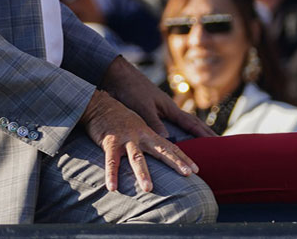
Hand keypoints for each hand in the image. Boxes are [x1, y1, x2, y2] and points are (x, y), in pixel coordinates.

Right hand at [79, 89, 199, 193]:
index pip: (170, 147)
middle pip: (161, 150)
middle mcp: (141, 136)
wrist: (99, 105)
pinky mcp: (109, 142)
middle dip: (175, 163)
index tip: (196, 170)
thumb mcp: (139, 127)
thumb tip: (161, 154)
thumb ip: (150, 141)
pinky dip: (111, 174)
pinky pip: (111, 161)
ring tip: (148, 190)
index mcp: (149, 134)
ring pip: (136, 157)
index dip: (183, 158)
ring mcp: (125, 139)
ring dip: (142, 173)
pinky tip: (112, 188)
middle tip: (188, 175)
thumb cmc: (120, 120)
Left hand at [99, 55, 213, 140]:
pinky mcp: (151, 110)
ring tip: (202, 141)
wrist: (117, 75)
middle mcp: (168, 108)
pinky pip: (170, 123)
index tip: (217, 142)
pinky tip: (175, 137)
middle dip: (205, 132)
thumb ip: (154, 122)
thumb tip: (167, 139)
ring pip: (182, 123)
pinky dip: (177, 131)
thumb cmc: (130, 89)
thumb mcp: (142, 107)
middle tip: (218, 143)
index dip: (204, 133)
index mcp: (170, 107)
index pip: (191, 123)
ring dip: (193, 132)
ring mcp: (161, 109)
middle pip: (192, 122)